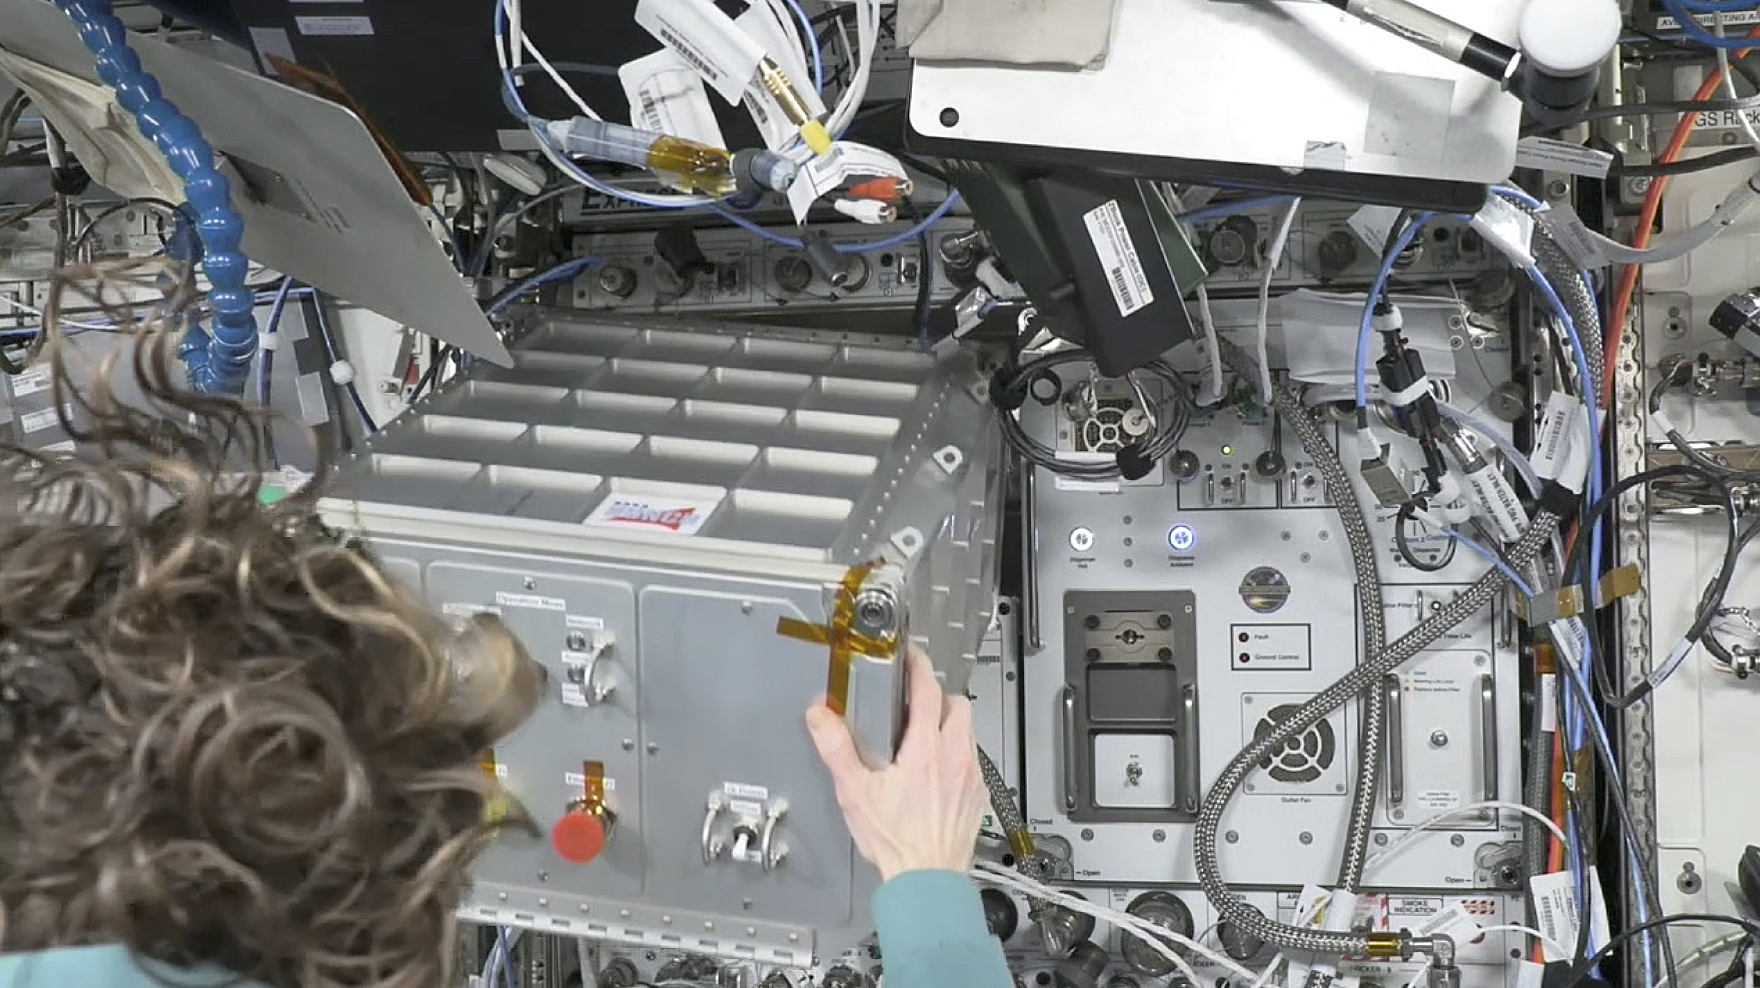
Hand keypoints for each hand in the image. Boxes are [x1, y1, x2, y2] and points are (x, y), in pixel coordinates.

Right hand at [805, 647, 987, 881]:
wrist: (927, 880)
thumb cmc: (896, 840)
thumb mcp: (855, 791)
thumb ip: (836, 748)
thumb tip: (820, 716)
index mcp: (927, 748)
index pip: (929, 691)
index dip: (920, 668)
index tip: (913, 658)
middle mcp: (956, 756)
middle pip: (957, 706)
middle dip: (939, 697)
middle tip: (917, 702)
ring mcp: (971, 776)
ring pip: (968, 732)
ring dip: (949, 725)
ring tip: (925, 737)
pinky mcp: (978, 796)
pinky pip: (973, 761)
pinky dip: (958, 755)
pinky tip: (938, 771)